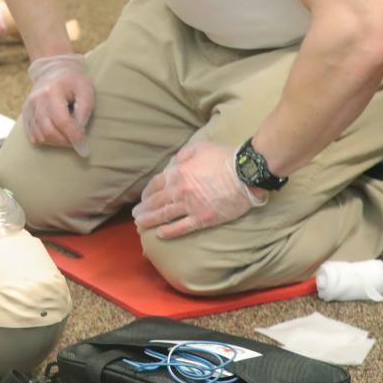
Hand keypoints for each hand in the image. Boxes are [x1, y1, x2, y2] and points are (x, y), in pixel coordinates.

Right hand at [22, 54, 93, 154]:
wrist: (55, 70)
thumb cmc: (74, 81)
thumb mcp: (86, 90)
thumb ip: (85, 110)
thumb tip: (80, 133)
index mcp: (52, 91)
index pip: (62, 121)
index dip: (74, 137)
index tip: (84, 149)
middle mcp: (36, 100)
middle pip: (49, 131)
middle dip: (65, 142)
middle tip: (78, 142)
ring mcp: (28, 107)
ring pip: (40, 136)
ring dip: (56, 142)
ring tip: (69, 137)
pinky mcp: (26, 114)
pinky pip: (33, 136)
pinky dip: (46, 140)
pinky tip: (57, 135)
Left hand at [132, 141, 266, 238]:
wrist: (246, 173)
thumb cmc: (224, 157)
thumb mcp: (198, 148)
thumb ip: (181, 156)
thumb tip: (172, 165)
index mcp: (177, 172)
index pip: (155, 185)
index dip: (147, 193)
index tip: (143, 199)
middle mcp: (180, 190)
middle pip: (156, 201)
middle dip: (144, 209)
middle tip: (136, 215)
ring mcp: (191, 206)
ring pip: (165, 215)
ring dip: (150, 220)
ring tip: (140, 225)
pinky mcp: (203, 218)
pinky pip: (182, 227)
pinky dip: (169, 231)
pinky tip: (159, 234)